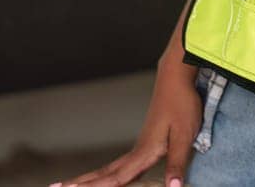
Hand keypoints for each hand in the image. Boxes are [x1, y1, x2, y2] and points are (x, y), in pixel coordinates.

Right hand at [56, 53, 199, 186]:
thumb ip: (177, 163)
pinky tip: (103, 176)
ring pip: (109, 168)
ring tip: (69, 184)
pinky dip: (105, 172)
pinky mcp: (143, 142)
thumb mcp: (185, 136)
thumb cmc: (181, 104)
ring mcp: (138, 146)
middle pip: (105, 173)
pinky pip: (119, 164)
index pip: (117, 178)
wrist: (175, 78)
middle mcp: (137, 151)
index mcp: (144, 152)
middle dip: (81, 183)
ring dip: (89, 178)